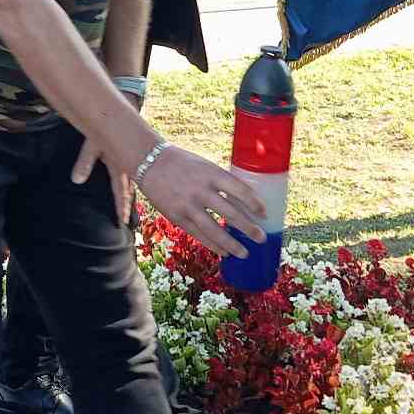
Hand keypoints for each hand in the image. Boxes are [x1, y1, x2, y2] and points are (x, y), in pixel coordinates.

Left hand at [71, 90, 143, 222]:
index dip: (120, 207)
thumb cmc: (107, 123)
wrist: (126, 104)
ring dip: (131, 193)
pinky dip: (133, 180)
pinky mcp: (132, 151)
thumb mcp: (93, 143)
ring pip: (133, 180)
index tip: (122, 222)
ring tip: (128, 207)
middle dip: (127, 204)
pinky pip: (133, 170)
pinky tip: (132, 183)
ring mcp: (132, 158)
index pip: (120, 192)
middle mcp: (129, 164)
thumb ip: (85, 162)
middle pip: (129, 189)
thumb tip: (76, 181)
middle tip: (128, 222)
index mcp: (121, 165)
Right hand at [133, 145, 266, 258]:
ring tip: (244, 253)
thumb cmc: (181, 163)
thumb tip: (242, 202)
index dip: (255, 204)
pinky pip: (198, 234)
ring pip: (215, 230)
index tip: (264, 214)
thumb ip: (220, 182)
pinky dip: (213, 245)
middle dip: (249, 229)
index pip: (240, 191)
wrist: (149, 161)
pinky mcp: (177, 216)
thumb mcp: (205, 166)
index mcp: (212, 174)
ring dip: (232, 244)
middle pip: (231, 214)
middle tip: (261, 238)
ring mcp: (188, 205)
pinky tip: (223, 252)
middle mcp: (201, 190)